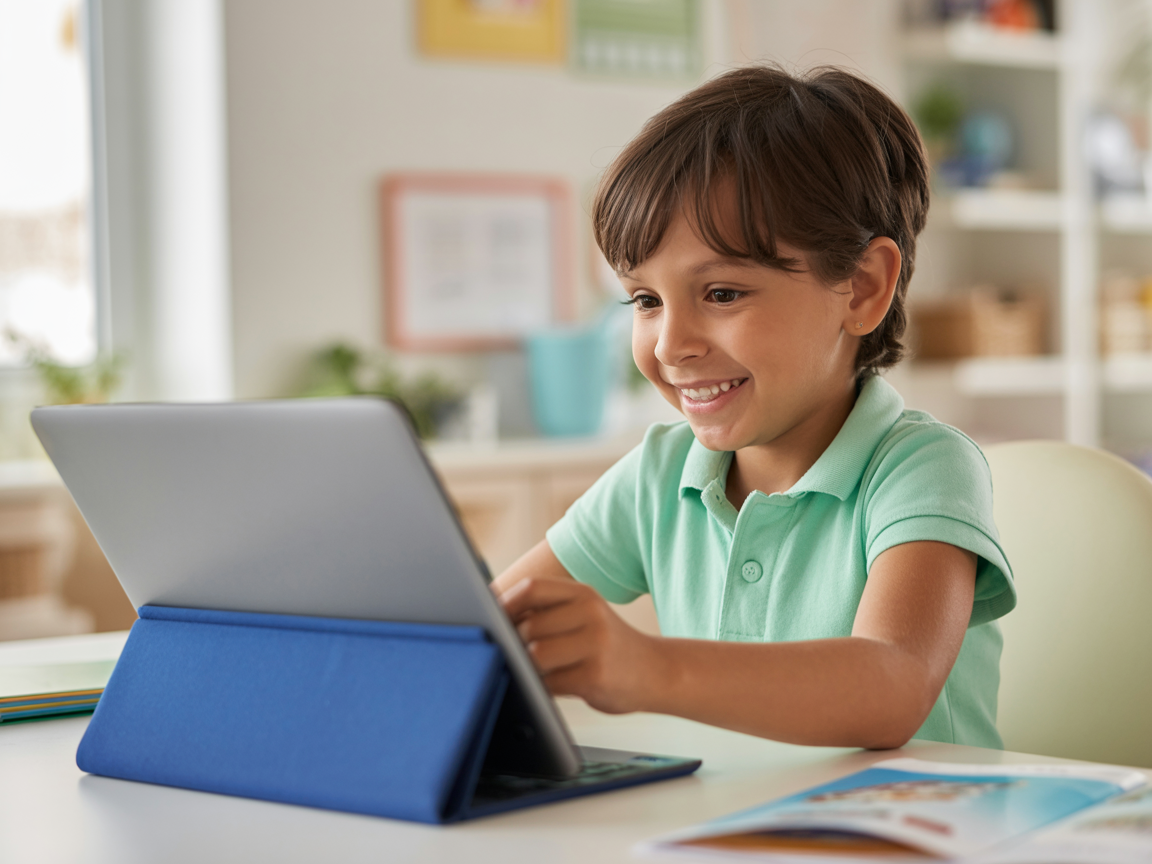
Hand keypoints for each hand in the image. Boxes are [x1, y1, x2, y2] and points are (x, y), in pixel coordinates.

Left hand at [497, 578, 665, 714]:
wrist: (656, 671)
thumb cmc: (607, 645)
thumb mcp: (584, 615)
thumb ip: (547, 612)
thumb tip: (492, 620)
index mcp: (582, 593)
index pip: (531, 588)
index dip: (503, 604)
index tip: (489, 620)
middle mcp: (590, 613)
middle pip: (528, 626)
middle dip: (514, 645)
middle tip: (514, 656)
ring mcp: (595, 644)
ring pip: (536, 655)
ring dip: (526, 668)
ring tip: (533, 672)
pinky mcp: (596, 675)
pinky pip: (551, 682)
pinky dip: (541, 687)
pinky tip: (550, 686)